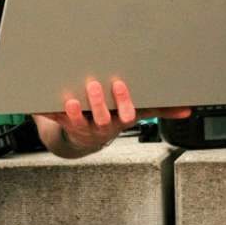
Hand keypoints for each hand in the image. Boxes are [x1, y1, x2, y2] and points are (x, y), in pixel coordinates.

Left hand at [35, 78, 191, 158]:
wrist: (82, 140)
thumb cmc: (112, 118)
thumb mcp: (136, 113)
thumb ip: (160, 110)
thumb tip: (187, 111)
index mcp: (120, 120)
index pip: (126, 113)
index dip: (123, 101)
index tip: (120, 84)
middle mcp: (101, 126)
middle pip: (102, 117)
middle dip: (98, 103)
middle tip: (93, 84)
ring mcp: (81, 127)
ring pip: (77, 121)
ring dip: (73, 112)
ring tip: (69, 99)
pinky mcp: (62, 125)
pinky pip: (53, 120)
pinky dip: (44, 112)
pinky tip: (38, 104)